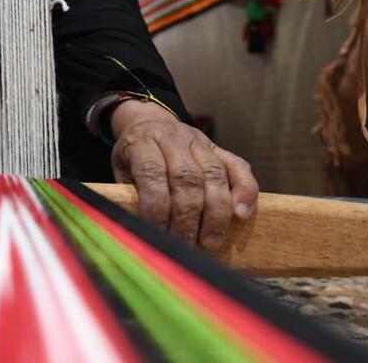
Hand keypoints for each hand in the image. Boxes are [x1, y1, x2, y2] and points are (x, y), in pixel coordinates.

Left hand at [109, 100, 257, 249]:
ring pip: (214, 175)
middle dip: (187, 217)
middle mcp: (173, 138)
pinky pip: (239, 167)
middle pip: (186, 178)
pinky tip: (241, 214)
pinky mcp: (220, 148)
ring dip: (215, 213)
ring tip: (210, 241)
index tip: (157, 233)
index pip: (151, 173)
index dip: (156, 206)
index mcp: (143, 142)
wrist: (150, 122)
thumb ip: (129, 192)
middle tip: (185, 244)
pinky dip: (245, 191)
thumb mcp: (122, 169)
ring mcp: (199, 142)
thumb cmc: (135, 155)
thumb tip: (140, 228)